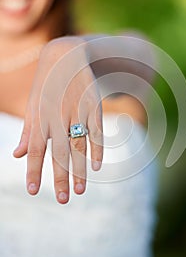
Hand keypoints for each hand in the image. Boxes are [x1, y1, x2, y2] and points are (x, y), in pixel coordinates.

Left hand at [13, 37, 102, 203]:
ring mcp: (77, 111)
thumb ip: (28, 131)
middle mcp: (57, 116)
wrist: (66, 56)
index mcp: (40, 117)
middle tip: (64, 200)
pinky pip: (96, 130)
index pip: (36, 149)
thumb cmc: (47, 86)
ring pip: (79, 145)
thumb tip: (17, 155)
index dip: (34, 170)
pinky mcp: (93, 106)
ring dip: (80, 169)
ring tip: (80, 191)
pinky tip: (96, 166)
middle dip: (61, 177)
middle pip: (59, 152)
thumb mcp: (33, 105)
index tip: (33, 191)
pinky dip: (97, 148)